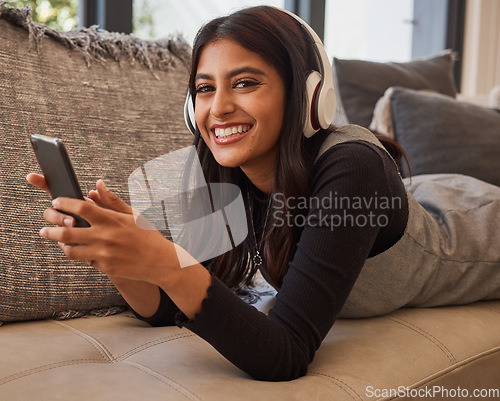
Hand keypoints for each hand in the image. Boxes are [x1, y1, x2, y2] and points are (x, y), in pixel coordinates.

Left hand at [29, 175, 179, 285]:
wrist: (159, 261)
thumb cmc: (147, 235)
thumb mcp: (132, 215)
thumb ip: (112, 201)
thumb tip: (96, 186)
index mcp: (112, 220)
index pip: (81, 207)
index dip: (65, 203)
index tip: (56, 201)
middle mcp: (105, 236)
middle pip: (67, 230)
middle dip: (50, 227)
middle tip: (44, 226)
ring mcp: (103, 253)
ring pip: (70, 248)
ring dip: (59, 243)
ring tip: (55, 238)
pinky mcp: (104, 267)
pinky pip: (83, 259)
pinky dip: (76, 253)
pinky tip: (74, 249)